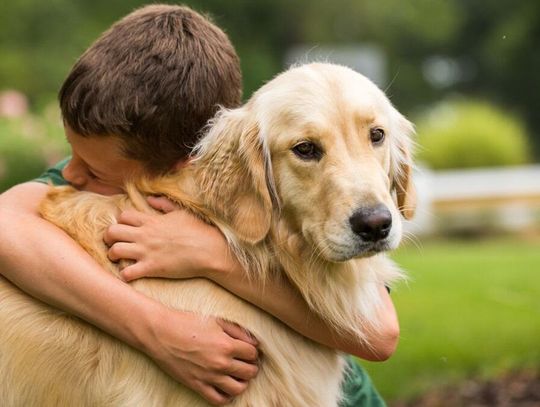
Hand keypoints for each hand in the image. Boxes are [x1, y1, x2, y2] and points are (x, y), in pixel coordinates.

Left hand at [103, 204, 239, 281]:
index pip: (123, 216)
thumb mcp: (182, 212)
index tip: (126, 229)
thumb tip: (150, 198)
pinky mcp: (152, 268)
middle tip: (114, 243)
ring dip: (113, 256)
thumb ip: (164, 204)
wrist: (210, 250)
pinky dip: (124, 275)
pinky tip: (131, 274)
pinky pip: (127, 273)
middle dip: (108, 238)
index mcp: (152, 221)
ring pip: (114, 251)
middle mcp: (145, 235)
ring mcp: (147, 252)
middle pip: (112, 232)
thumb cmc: (199, 230)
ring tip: (119, 260)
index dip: (120, 222)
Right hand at [145, 308, 258, 404]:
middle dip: (251, 366)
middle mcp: (220, 363)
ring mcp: (208, 376)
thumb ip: (238, 331)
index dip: (252, 351)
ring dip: (242, 382)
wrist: (160, 332)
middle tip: (245, 362)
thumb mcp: (216, 320)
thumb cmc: (187, 322)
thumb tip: (255, 342)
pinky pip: (218, 400)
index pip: (253, 354)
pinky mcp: (196, 385)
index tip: (248, 350)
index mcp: (226, 345)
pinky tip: (225, 387)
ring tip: (237, 375)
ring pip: (238, 389)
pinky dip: (226, 396)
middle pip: (250, 372)